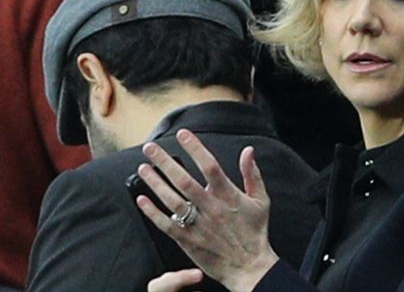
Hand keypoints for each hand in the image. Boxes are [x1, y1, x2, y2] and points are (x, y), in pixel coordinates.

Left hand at [136, 129, 278, 291]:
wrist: (250, 268)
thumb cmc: (255, 233)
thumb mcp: (261, 201)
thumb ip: (252, 174)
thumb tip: (248, 150)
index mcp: (229, 196)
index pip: (210, 166)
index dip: (195, 148)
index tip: (183, 134)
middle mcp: (211, 208)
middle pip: (184, 181)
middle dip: (165, 162)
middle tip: (150, 148)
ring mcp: (198, 225)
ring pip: (172, 200)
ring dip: (155, 183)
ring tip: (142, 168)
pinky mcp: (188, 240)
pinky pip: (166, 225)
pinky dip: (152, 212)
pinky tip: (142, 199)